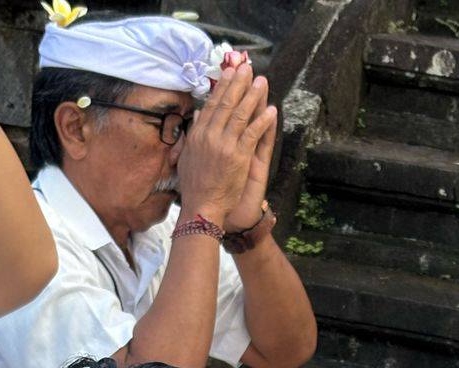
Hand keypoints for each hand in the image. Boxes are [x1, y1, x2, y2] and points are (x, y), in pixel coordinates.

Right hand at [175, 64, 274, 230]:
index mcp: (198, 135)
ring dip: (253, 97)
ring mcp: (225, 145)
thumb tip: (197, 115)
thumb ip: (192, 134)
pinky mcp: (238, 157)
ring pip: (240, 114)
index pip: (212, 105)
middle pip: (227, 104)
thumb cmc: (195, 186)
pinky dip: (262, 121)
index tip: (230, 72)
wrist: (202, 207)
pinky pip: (252, 134)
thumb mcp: (187, 157)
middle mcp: (210, 136)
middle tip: (248, 68)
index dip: (222, 87)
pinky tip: (271, 110)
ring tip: (262, 83)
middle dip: (238, 84)